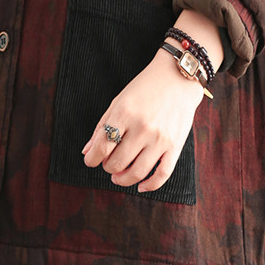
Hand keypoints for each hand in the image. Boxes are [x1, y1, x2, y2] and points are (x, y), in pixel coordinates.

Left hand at [81, 46, 204, 192]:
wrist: (178, 78)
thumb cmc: (145, 88)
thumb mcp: (119, 101)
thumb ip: (102, 126)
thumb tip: (87, 152)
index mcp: (124, 113)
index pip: (102, 146)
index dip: (91, 159)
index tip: (90, 161)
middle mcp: (142, 127)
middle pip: (117, 162)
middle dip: (107, 167)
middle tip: (107, 164)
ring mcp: (160, 138)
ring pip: (137, 172)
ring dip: (123, 179)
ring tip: (118, 176)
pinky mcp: (175, 145)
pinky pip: (162, 174)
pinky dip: (150, 186)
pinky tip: (141, 186)